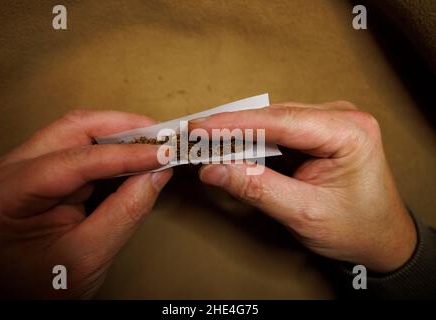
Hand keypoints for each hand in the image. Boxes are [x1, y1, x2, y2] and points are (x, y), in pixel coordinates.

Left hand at [0, 110, 171, 297]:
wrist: (14, 301)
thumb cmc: (38, 288)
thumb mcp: (87, 256)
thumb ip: (125, 212)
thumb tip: (156, 174)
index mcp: (6, 195)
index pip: (75, 159)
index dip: (125, 153)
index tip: (162, 152)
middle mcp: (9, 172)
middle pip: (73, 130)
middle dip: (123, 129)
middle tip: (160, 136)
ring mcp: (24, 170)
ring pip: (77, 135)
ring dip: (120, 138)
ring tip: (153, 145)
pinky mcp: (41, 175)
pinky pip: (80, 152)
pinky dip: (112, 153)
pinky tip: (134, 158)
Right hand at [191, 101, 416, 272]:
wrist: (380, 238)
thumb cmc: (355, 227)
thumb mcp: (303, 212)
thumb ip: (257, 188)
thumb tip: (215, 169)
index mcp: (349, 132)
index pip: (281, 120)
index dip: (235, 123)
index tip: (200, 127)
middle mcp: (341, 117)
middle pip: (274, 116)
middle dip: (232, 127)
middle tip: (194, 136)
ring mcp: (329, 122)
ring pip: (272, 121)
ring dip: (239, 133)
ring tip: (206, 142)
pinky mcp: (318, 133)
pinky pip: (278, 131)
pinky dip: (253, 141)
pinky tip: (231, 147)